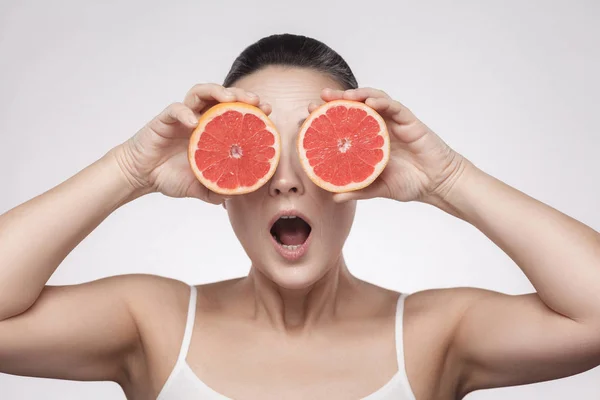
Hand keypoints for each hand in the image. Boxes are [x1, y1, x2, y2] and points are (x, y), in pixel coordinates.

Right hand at [112, 84, 270, 203]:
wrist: (141, 176)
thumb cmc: (170, 177)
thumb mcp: (200, 187)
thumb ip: (218, 189)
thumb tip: (238, 195)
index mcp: (211, 130)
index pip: (234, 112)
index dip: (251, 108)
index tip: (268, 111)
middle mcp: (199, 118)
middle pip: (221, 96)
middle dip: (241, 94)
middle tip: (256, 101)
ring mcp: (182, 116)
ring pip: (200, 92)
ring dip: (216, 92)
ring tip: (230, 99)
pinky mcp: (164, 119)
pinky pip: (176, 109)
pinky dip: (185, 113)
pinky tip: (194, 122)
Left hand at [310, 87, 466, 203]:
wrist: (437, 184)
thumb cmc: (410, 183)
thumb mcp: (379, 188)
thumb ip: (358, 189)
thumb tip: (334, 197)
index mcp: (370, 140)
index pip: (346, 124)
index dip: (329, 118)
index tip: (310, 117)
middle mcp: (380, 127)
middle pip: (356, 107)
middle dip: (336, 100)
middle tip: (318, 99)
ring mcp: (394, 122)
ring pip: (373, 100)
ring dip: (356, 95)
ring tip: (340, 96)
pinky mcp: (409, 120)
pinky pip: (393, 106)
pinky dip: (381, 101)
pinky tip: (369, 102)